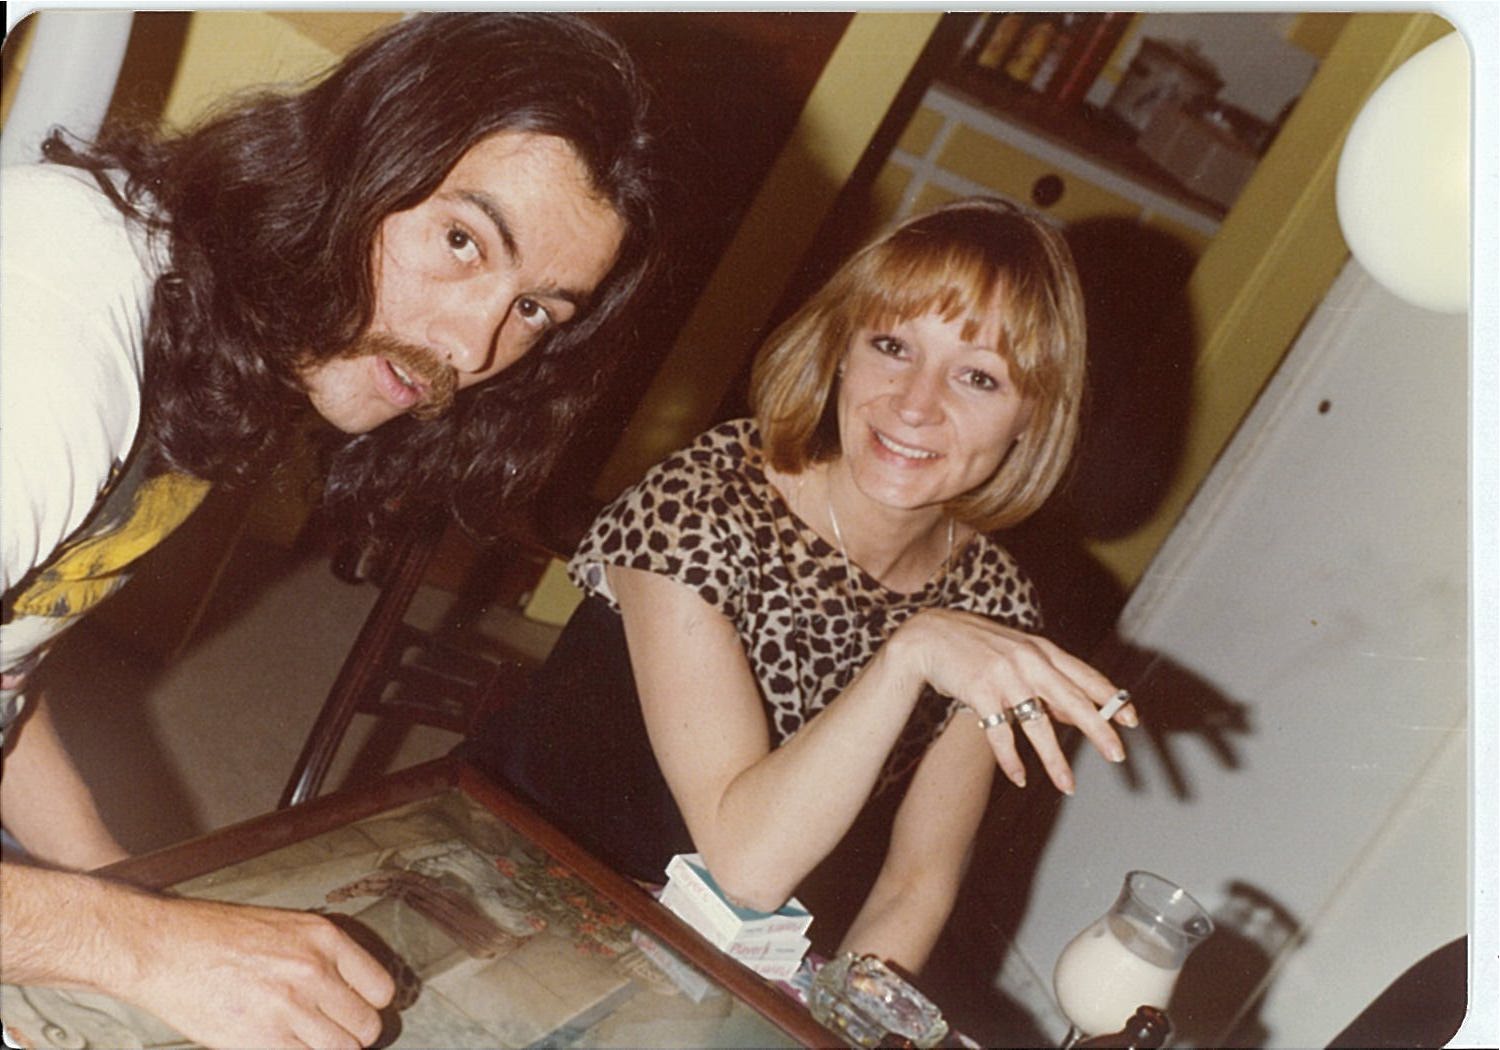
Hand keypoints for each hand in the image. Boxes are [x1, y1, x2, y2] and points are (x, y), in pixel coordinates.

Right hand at [117, 895, 396, 1048]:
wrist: (162, 948)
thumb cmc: (216, 935)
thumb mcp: (285, 927)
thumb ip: (322, 957)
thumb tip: (348, 993)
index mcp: (325, 938)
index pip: (381, 990)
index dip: (368, 1007)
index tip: (352, 1012)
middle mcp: (314, 971)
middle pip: (366, 1027)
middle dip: (350, 1035)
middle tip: (327, 1033)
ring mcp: (290, 1007)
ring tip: (303, 1041)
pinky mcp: (262, 1039)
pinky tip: (281, 1046)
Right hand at [888, 609, 1134, 793]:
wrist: (930, 636)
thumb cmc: (976, 647)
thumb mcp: (1017, 654)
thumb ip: (1046, 679)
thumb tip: (1074, 714)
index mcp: (1042, 650)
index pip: (1086, 676)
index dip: (1111, 698)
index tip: (1132, 719)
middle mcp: (1029, 661)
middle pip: (1072, 701)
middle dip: (1098, 730)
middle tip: (1117, 754)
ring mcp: (1005, 677)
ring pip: (1038, 725)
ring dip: (1055, 760)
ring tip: (1068, 785)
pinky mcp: (980, 692)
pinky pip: (1001, 734)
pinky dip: (1011, 759)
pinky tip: (1020, 777)